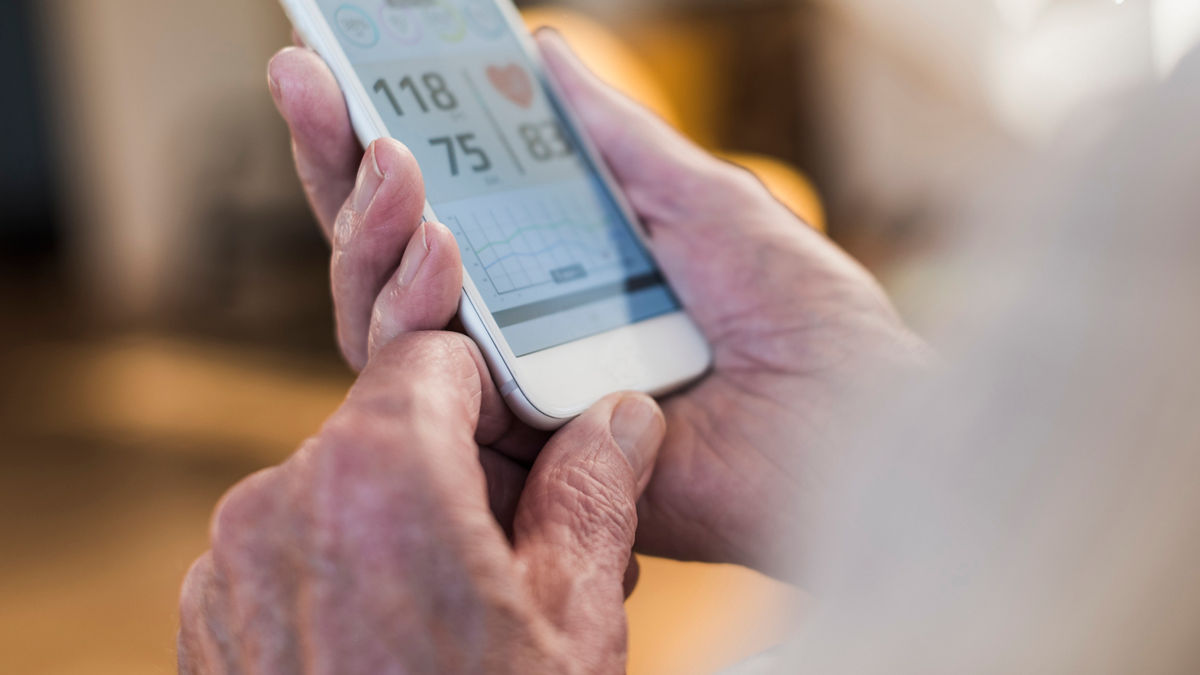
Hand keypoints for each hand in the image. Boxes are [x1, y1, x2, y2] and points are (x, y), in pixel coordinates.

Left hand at [179, 333, 665, 672]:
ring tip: (477, 610)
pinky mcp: (215, 622)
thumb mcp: (575, 620)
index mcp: (376, 474)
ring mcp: (234, 567)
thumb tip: (620, 417)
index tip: (538, 442)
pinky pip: (296, 554)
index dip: (501, 393)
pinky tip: (410, 644)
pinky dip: (352, 573)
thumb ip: (595, 490)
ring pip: (344, 492)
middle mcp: (280, 503)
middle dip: (464, 470)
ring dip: (411, 524)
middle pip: (390, 427)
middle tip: (530, 546)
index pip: (439, 357)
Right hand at [267, 31, 927, 577]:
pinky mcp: (519, 456)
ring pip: (386, 320)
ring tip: (385, 156)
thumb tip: (545, 52)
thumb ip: (615, 140)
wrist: (850, 425)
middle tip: (307, 82)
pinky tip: (428, 242)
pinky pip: (432, 391)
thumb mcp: (702, 200)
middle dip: (338, 165)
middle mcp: (522, 333)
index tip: (334, 59)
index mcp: (562, 272)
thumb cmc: (801, 317)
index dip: (382, 133)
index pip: (445, 203)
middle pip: (392, 256)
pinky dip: (415, 314)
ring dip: (370, 232)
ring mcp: (512, 395)